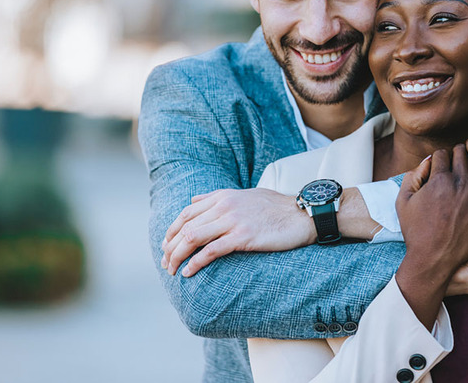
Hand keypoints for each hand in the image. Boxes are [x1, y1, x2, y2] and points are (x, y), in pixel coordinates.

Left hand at [161, 188, 314, 276]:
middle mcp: (224, 205)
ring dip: (177, 256)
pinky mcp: (243, 236)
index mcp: (223, 196)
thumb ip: (218, 197)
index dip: (172, 231)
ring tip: (172, 270)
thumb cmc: (277, 207)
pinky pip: (211, 250)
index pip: (186, 213)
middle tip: (165, 264)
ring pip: (193, 238)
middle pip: (185, 227)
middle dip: (170, 247)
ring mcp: (233, 220)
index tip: (166, 246)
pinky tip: (189, 272)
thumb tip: (194, 200)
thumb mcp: (245, 194)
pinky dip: (196, 263)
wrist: (302, 214)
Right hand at [395, 145, 467, 327]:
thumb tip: (428, 161)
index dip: (437, 158)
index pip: (442, 153)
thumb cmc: (415, 230)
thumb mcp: (403, 201)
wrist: (434, 259)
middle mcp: (460, 185)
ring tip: (464, 176)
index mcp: (439, 180)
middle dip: (456, 156)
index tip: (437, 166)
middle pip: (463, 154)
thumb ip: (414, 175)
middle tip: (453, 165)